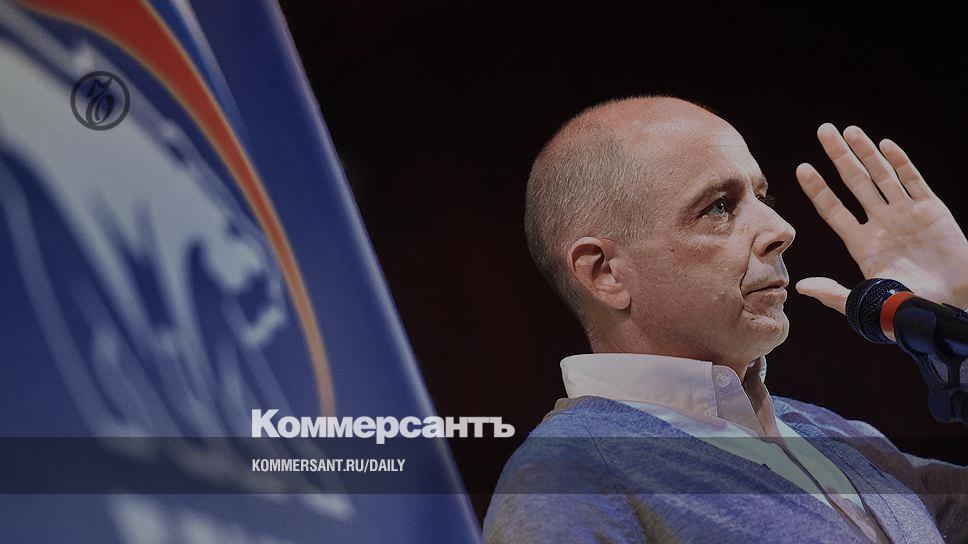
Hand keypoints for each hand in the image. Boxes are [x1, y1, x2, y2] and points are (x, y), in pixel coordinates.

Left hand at [794, 123, 967, 314]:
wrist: (950, 308)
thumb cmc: (907, 311)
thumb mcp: (865, 303)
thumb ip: (834, 294)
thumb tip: (801, 287)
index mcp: (862, 244)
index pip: (833, 209)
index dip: (819, 189)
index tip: (802, 168)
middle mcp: (881, 224)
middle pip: (855, 182)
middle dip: (839, 156)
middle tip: (823, 130)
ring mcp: (906, 215)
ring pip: (881, 176)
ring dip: (865, 152)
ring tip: (847, 130)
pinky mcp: (932, 210)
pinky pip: (913, 181)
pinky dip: (899, 163)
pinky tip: (884, 145)